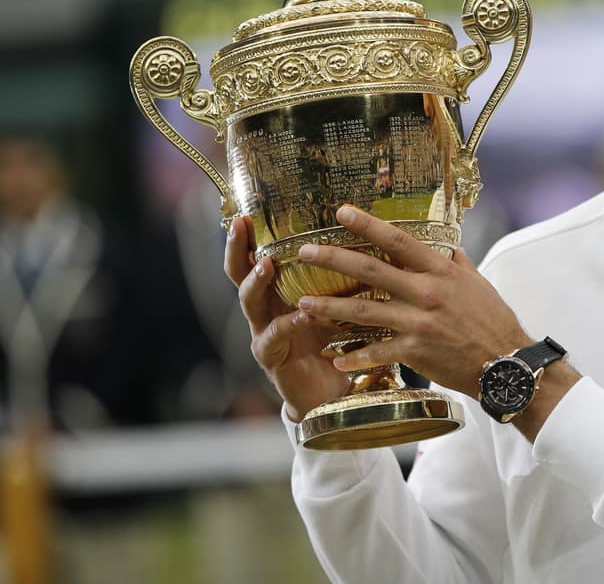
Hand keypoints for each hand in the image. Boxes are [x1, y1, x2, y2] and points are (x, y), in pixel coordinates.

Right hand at [225, 215, 349, 421]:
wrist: (330, 391)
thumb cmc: (334, 342)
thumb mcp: (336, 305)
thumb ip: (338, 279)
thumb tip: (365, 240)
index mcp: (278, 292)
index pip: (256, 257)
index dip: (248, 237)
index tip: (246, 211)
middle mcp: (264, 309)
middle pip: (240, 275)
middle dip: (237, 250)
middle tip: (241, 227)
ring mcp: (264, 333)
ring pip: (250, 302)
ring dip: (257, 282)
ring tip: (267, 264)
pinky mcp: (272, 357)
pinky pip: (275, 336)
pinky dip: (289, 323)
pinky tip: (303, 314)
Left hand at [294, 205, 530, 398]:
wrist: (505, 362)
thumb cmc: (493, 320)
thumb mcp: (477, 282)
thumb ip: (456, 263)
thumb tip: (444, 246)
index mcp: (441, 271)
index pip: (398, 241)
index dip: (368, 224)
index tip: (342, 211)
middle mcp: (426, 293)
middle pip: (371, 270)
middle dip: (334, 258)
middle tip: (306, 252)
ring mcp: (418, 323)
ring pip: (363, 311)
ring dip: (329, 306)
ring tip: (302, 302)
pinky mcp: (415, 352)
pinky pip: (376, 352)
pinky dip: (352, 356)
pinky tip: (332, 357)